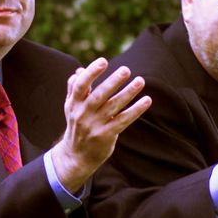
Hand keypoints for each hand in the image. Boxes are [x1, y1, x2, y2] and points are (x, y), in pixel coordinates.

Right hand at [51, 58, 151, 192]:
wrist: (76, 156)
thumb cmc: (77, 125)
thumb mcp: (70, 107)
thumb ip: (74, 88)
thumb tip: (80, 70)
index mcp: (73, 104)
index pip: (80, 85)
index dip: (91, 73)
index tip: (103, 61)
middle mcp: (82, 114)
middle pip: (98, 96)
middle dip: (112, 82)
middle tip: (126, 69)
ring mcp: (94, 126)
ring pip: (113, 107)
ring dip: (128, 93)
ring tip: (140, 81)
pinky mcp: (106, 136)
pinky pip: (123, 121)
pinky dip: (135, 110)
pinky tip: (147, 100)